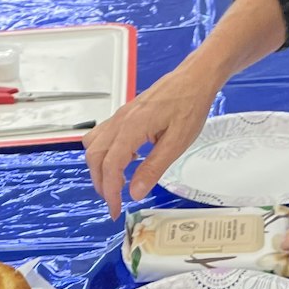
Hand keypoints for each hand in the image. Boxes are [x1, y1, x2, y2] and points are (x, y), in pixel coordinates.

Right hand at [85, 64, 218, 217]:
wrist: (194, 79)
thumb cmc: (190, 106)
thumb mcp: (176, 143)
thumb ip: (153, 168)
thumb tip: (135, 192)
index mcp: (132, 128)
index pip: (110, 165)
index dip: (110, 191)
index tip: (116, 209)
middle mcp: (120, 121)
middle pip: (95, 157)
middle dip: (101, 183)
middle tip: (114, 201)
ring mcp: (120, 116)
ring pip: (94, 146)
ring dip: (99, 168)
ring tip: (116, 184)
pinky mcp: (124, 115)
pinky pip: (102, 136)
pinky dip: (105, 154)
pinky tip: (124, 162)